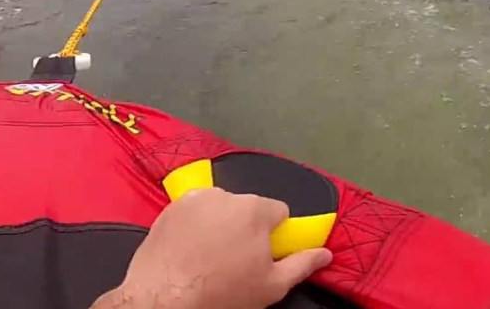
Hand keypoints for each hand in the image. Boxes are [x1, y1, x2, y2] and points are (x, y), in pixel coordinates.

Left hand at [102, 188, 331, 308]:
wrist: (165, 296)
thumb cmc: (224, 291)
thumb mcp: (271, 285)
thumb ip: (301, 264)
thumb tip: (325, 253)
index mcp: (254, 209)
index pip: (279, 211)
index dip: (275, 234)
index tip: (262, 255)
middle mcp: (225, 194)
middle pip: (247, 208)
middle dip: (246, 228)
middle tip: (234, 260)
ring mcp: (194, 197)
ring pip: (219, 207)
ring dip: (220, 223)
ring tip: (208, 255)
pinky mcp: (170, 206)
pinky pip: (194, 211)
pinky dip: (195, 224)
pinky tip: (189, 249)